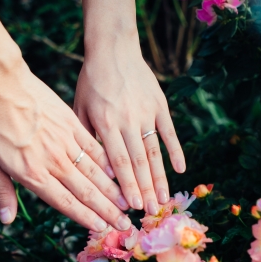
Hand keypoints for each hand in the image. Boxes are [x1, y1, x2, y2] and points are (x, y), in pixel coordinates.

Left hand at [0, 59, 131, 230]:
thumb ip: (1, 191)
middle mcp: (54, 161)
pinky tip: (118, 171)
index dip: (85, 217)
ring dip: (112, 190)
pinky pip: (93, 147)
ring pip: (94, 172)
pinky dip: (106, 162)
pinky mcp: (71, 123)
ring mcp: (65, 142)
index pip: (65, 202)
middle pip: (86, 191)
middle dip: (107, 210)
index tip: (102, 229)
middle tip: (125, 224)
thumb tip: (7, 220)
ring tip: (127, 203)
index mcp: (33, 174)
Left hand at [73, 35, 185, 214]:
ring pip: (155, 151)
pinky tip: (182, 169)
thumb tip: (95, 171)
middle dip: (145, 189)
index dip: (128, 186)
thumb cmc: (91, 81)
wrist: (113, 49)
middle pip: (139, 162)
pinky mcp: (159, 105)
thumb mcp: (79, 108)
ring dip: (160, 177)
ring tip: (165, 199)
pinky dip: (175, 151)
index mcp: (105, 123)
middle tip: (152, 212)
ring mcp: (146, 113)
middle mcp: (128, 120)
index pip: (119, 162)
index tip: (134, 206)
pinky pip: (169, 132)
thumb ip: (86, 138)